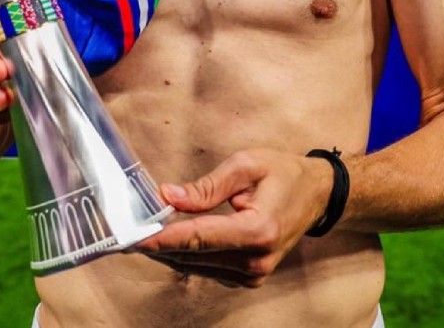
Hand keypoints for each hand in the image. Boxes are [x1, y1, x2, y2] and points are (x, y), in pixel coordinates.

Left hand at [136, 148, 333, 287]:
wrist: (316, 195)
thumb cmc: (283, 173)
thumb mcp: (247, 165)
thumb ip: (207, 185)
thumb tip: (168, 196)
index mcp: (257, 231)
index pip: (199, 238)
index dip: (163, 238)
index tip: (134, 237)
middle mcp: (255, 262)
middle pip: (193, 256)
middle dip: (159, 242)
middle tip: (127, 229)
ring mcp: (253, 275)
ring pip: (196, 266)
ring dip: (169, 250)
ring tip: (144, 230)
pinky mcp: (248, 278)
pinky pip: (207, 268)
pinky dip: (186, 254)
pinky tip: (171, 238)